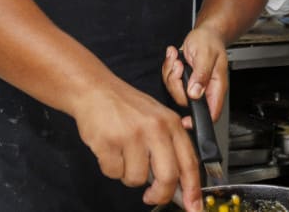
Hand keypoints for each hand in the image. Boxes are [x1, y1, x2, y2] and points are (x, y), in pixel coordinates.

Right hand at [70, 80, 203, 210]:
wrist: (94, 89)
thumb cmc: (125, 106)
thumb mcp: (157, 118)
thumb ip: (170, 147)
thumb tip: (179, 183)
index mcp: (171, 123)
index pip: (189, 163)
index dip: (193, 190)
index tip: (194, 207)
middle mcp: (155, 128)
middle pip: (167, 177)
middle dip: (159, 194)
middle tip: (151, 196)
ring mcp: (131, 135)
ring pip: (136, 179)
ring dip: (128, 175)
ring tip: (123, 154)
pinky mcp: (108, 142)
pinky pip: (113, 173)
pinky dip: (110, 168)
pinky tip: (109, 149)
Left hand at [162, 27, 228, 125]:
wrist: (205, 33)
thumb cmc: (210, 41)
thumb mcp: (207, 55)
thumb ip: (201, 75)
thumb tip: (195, 93)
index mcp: (216, 87)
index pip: (211, 113)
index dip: (198, 120)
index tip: (185, 121)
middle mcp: (204, 89)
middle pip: (185, 100)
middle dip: (176, 83)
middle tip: (180, 66)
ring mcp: (192, 85)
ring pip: (175, 90)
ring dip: (171, 72)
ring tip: (178, 59)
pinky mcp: (182, 79)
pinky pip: (169, 81)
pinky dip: (168, 67)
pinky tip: (175, 57)